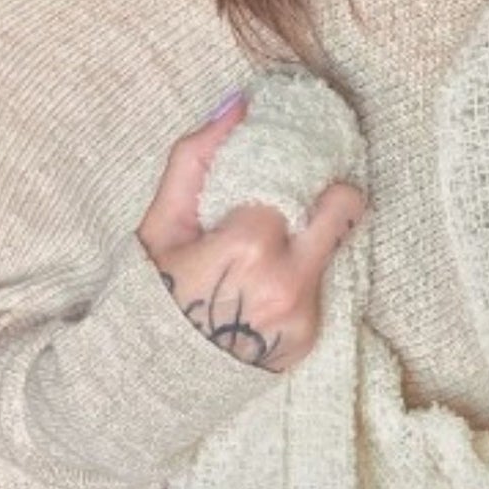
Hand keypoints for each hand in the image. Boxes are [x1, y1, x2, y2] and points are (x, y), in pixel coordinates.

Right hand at [136, 93, 366, 370]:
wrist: (145, 384)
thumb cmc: (147, 297)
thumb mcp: (160, 224)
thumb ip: (196, 158)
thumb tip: (239, 104)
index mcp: (251, 246)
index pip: (300, 181)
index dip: (289, 171)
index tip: (279, 169)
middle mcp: (288, 283)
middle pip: (343, 209)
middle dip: (325, 196)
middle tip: (296, 198)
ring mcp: (304, 317)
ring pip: (332, 251)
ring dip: (307, 243)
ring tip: (265, 253)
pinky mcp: (309, 341)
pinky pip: (319, 290)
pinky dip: (298, 281)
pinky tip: (260, 289)